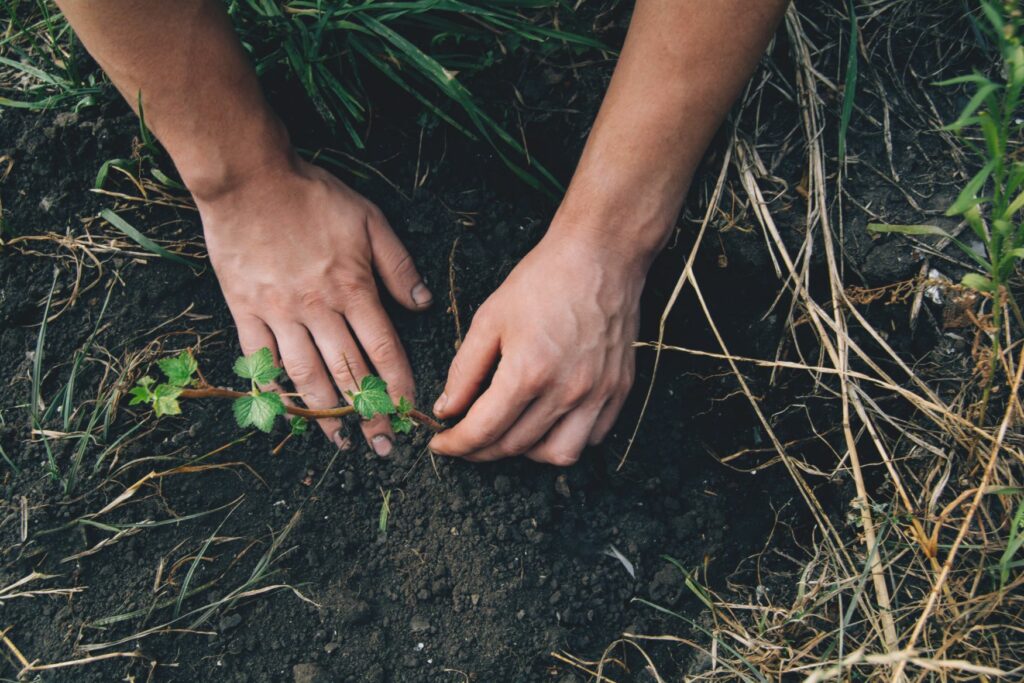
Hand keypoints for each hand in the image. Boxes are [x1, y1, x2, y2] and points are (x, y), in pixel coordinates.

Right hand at [197, 156, 431, 454]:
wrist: (248, 179)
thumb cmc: (312, 196)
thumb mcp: (369, 220)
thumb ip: (398, 266)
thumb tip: (423, 305)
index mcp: (352, 289)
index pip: (384, 351)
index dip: (398, 387)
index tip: (408, 414)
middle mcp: (318, 310)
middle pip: (349, 374)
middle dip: (369, 415)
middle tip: (382, 446)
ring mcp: (279, 314)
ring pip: (306, 376)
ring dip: (326, 414)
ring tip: (341, 441)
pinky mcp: (245, 312)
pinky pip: (261, 361)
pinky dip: (273, 391)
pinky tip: (286, 414)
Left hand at [428, 229, 641, 465]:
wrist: (601, 255)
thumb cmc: (544, 280)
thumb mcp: (490, 319)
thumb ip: (465, 370)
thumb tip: (447, 409)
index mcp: (528, 372)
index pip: (483, 430)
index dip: (455, 445)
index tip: (441, 444)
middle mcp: (566, 390)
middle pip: (515, 447)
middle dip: (482, 450)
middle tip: (467, 437)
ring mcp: (598, 393)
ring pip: (558, 455)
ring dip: (527, 453)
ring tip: (510, 431)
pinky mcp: (620, 390)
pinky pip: (592, 437)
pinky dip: (566, 438)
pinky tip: (548, 420)